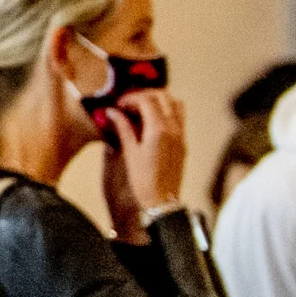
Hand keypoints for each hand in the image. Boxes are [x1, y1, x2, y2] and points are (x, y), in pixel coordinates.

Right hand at [101, 88, 186, 215]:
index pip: (147, 100)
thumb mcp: (130, 152)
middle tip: (130, 104)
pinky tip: (151, 122)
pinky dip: (167, 112)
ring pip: (176, 104)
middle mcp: (174, 129)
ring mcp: (182, 135)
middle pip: (164, 96)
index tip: (119, 105)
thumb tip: (112, 112)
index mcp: (159, 130)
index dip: (131, 98)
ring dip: (159, 101)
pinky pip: (180, 118)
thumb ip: (123, 128)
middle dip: (145, 95)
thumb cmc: (143, 180)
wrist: (162, 200)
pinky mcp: (184, 143)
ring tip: (141, 110)